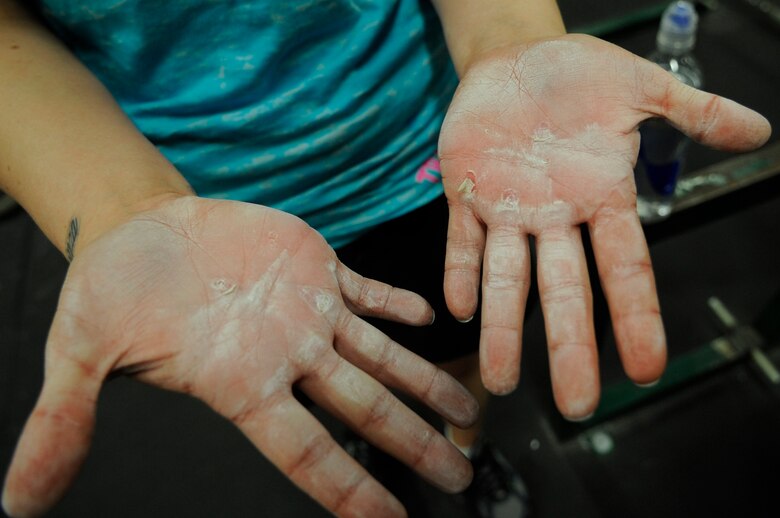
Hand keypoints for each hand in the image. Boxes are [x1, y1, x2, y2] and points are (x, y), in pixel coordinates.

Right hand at [2, 196, 477, 516]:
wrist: (139, 227)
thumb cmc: (115, 287)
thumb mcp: (83, 350)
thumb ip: (66, 419)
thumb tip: (21, 496)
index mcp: (242, 383)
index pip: (306, 450)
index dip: (350, 486)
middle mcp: (287, 355)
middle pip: (363, 408)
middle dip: (414, 441)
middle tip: (459, 475)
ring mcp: (308, 312)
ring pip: (380, 355)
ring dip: (424, 379)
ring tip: (467, 409)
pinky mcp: (316, 268)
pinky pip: (369, 291)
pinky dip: (399, 303)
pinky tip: (429, 317)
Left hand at [439, 34, 770, 418]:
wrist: (517, 58)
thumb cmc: (578, 75)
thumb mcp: (640, 88)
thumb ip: (693, 112)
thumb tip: (758, 131)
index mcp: (601, 197)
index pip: (624, 269)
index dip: (636, 319)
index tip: (646, 369)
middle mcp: (556, 216)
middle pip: (565, 292)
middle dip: (569, 347)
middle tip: (576, 406)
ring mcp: (508, 209)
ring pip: (507, 279)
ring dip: (503, 328)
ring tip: (500, 380)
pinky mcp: (464, 193)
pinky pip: (460, 240)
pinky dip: (458, 272)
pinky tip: (460, 308)